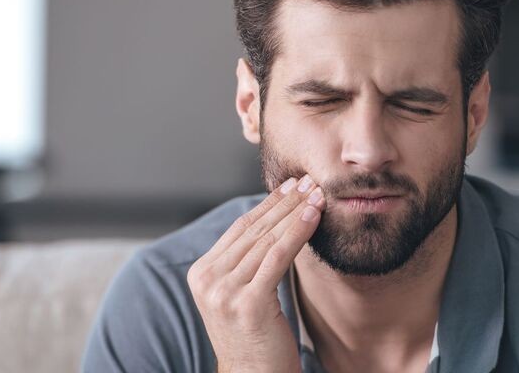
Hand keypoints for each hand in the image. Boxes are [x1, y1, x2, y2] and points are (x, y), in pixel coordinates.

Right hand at [186, 175, 324, 372]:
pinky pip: (277, 257)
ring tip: (317, 195)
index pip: (239, 228)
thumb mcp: (242, 293)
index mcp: (201, 273)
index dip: (268, 204)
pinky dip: (297, 232)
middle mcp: (207, 279)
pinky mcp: (247, 303)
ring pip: (266, 239)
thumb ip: (247, 262)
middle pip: (253, 230)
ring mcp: (224, 292)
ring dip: (295, 212)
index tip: (291, 186)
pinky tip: (313, 216)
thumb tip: (274, 221)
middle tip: (309, 181)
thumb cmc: (256, 337)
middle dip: (284, 202)